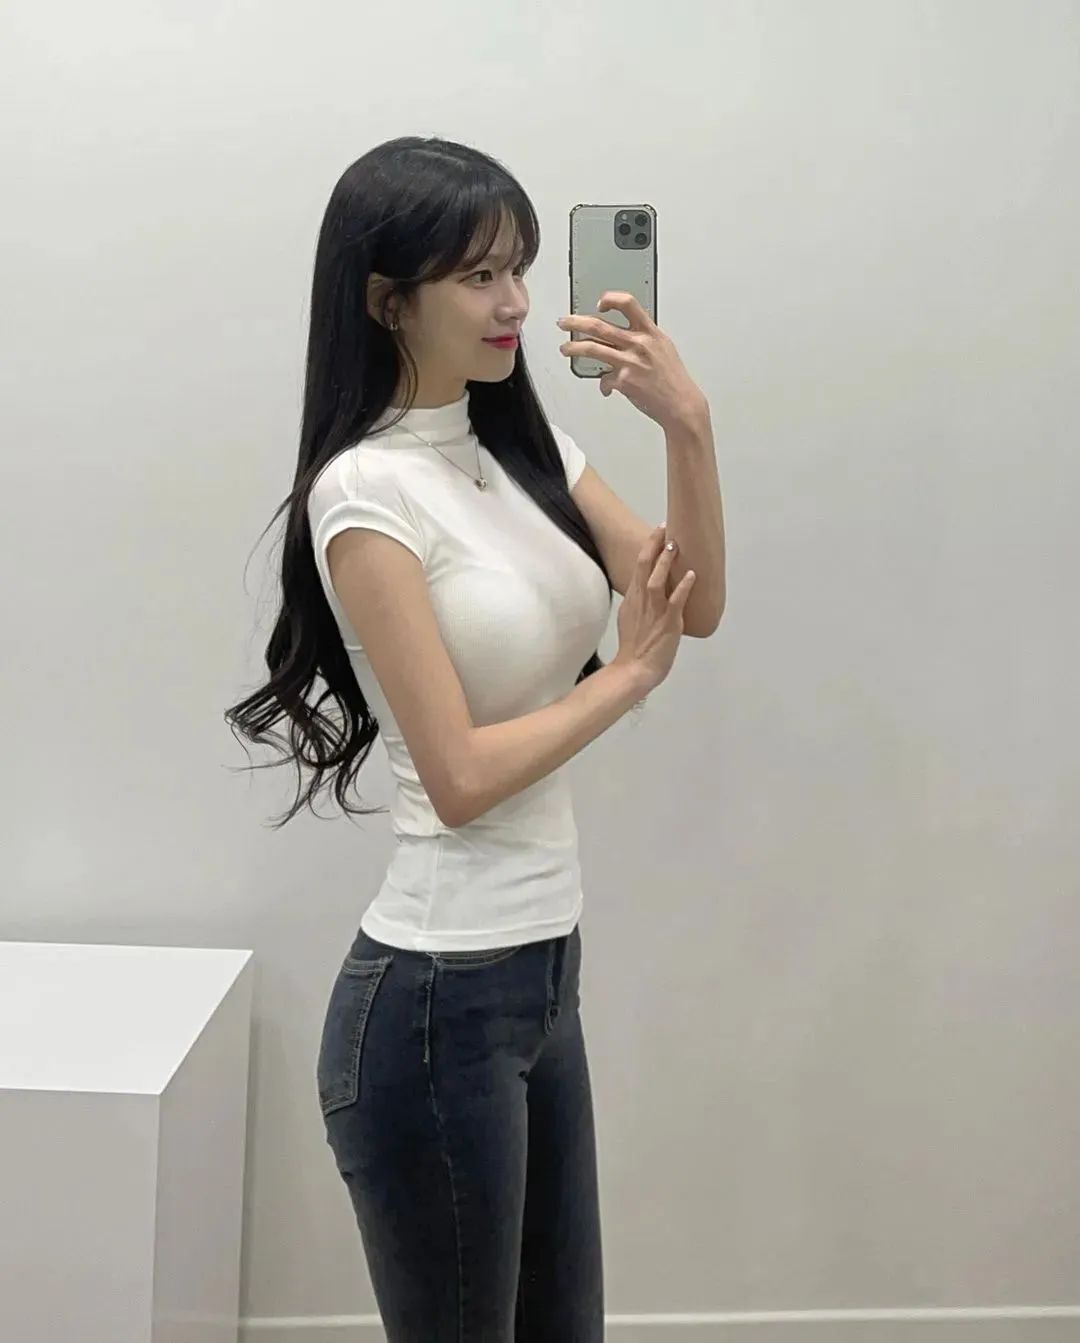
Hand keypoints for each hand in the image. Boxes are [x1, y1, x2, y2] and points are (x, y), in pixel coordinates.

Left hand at [557, 292, 706, 429]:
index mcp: (649, 332)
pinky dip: (603, 384)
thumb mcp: (663, 347)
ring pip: (592, 348)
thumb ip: (643, 338)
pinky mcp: (623, 381)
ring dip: (573, 348)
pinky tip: (605, 388)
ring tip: (565, 349)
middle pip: (598, 325)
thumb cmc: (673, 378)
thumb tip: (622, 336)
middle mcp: (638, 343)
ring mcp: (629, 362)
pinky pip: (604, 380)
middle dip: (575, 322)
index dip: (609, 299)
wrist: (681, 403)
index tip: (599, 305)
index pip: (627, 303)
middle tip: (564, 323)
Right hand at [611, 524, 696, 693]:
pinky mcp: (668, 623)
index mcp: (632, 600)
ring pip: (656, 581)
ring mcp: (654, 612)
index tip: (658, 532)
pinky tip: (692, 575)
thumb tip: (646, 589)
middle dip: (654, 546)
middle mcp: (641, 602)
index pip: (638, 567)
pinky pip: (676, 602)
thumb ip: (638, 602)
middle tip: (664, 527)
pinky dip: (683, 587)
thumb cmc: (634, 648)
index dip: (648, 548)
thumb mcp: (630, 618)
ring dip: (665, 562)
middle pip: (644, 567)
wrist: (634, 670)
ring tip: (675, 545)